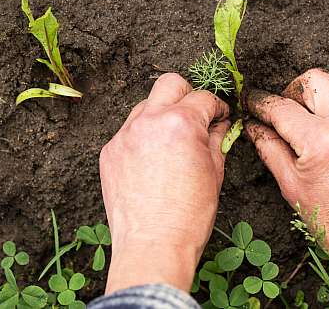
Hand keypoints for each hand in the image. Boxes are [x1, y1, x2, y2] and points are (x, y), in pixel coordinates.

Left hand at [100, 73, 229, 293]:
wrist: (152, 245)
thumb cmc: (188, 215)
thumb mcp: (214, 172)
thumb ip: (215, 139)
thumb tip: (217, 124)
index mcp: (181, 123)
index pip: (203, 97)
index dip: (217, 107)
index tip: (218, 116)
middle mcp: (149, 121)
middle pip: (169, 83)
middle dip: (187, 94)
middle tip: (194, 115)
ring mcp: (124, 135)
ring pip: (145, 106)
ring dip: (161, 115)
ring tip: (170, 142)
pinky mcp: (109, 151)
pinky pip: (128, 131)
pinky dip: (142, 137)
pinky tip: (150, 161)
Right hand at [246, 68, 328, 278]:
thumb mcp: (289, 183)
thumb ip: (268, 146)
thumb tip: (252, 125)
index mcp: (320, 141)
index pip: (281, 107)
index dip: (259, 102)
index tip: (250, 101)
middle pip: (313, 80)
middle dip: (291, 91)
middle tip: (284, 111)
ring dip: (318, 95)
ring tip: (309, 118)